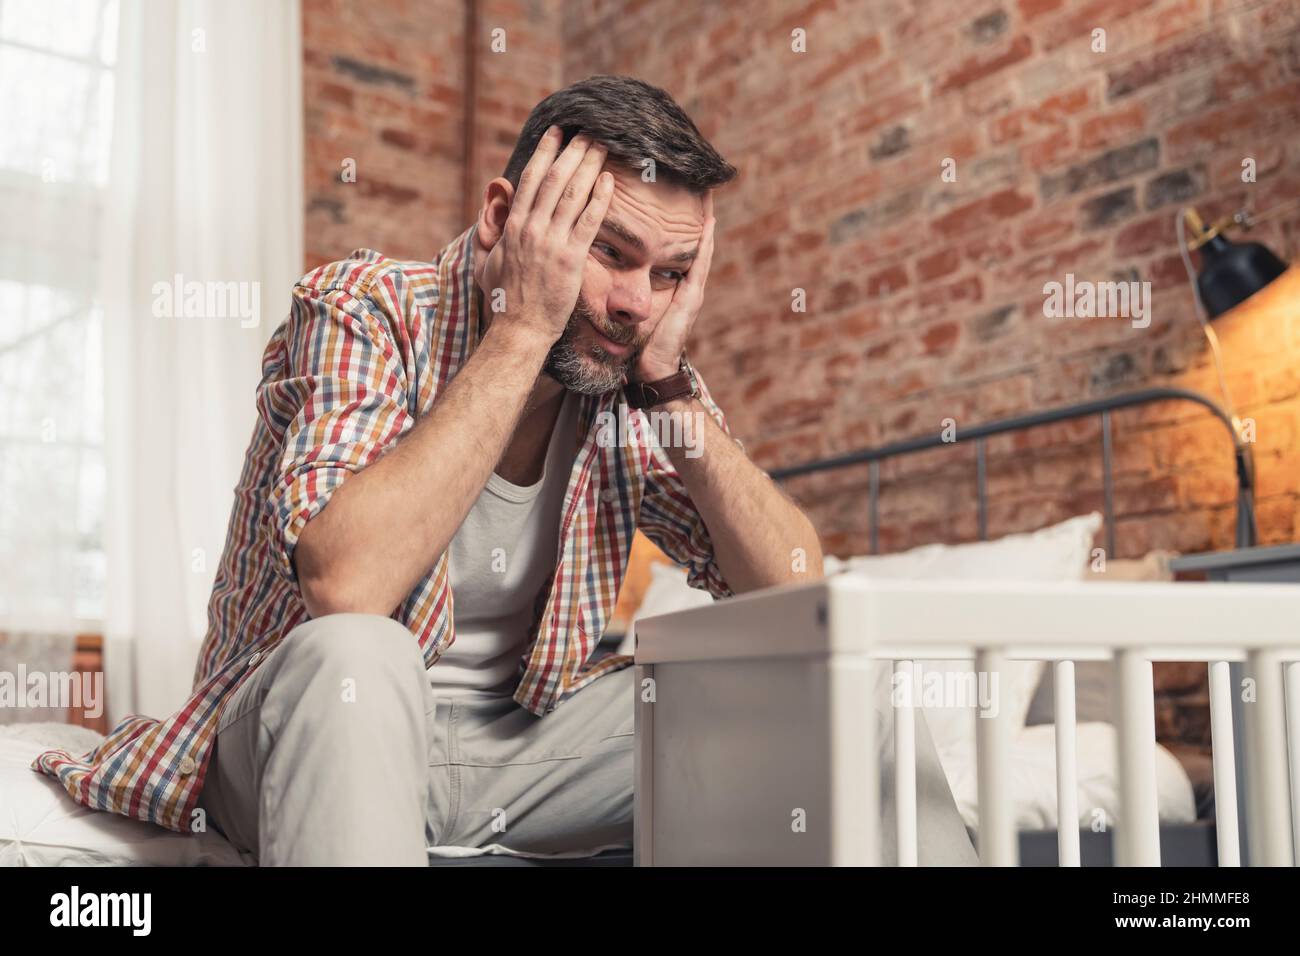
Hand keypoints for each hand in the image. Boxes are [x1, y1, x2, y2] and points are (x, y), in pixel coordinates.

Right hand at [482, 127, 613, 343]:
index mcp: (513, 226)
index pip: (531, 179)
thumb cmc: (504, 299)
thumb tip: (494, 210)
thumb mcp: (489, 260)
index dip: (545, 152)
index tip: (557, 132)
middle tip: (589, 130)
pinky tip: (609, 181)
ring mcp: (551, 243)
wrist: (519, 328)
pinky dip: (599, 199)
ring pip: (573, 194)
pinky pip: (588, 223)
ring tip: (603, 145)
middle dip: (573, 150)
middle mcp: (531, 229)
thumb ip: (493, 232)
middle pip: (555, 179)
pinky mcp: (570, 259)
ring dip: (589, 165)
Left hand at [633, 191, 715, 381]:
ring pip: (698, 243)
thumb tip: (593, 264)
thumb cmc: (634, 341)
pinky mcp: (691, 297)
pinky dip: (706, 242)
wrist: (649, 369)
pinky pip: (700, 263)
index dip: (667, 217)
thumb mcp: (623, 306)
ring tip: (704, 188)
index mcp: (663, 280)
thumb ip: (617, 287)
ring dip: (702, 217)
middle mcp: (680, 280)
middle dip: (687, 209)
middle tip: (688, 177)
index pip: (668, 241)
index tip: (661, 187)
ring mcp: (689, 288)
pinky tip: (708, 220)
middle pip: (685, 237)